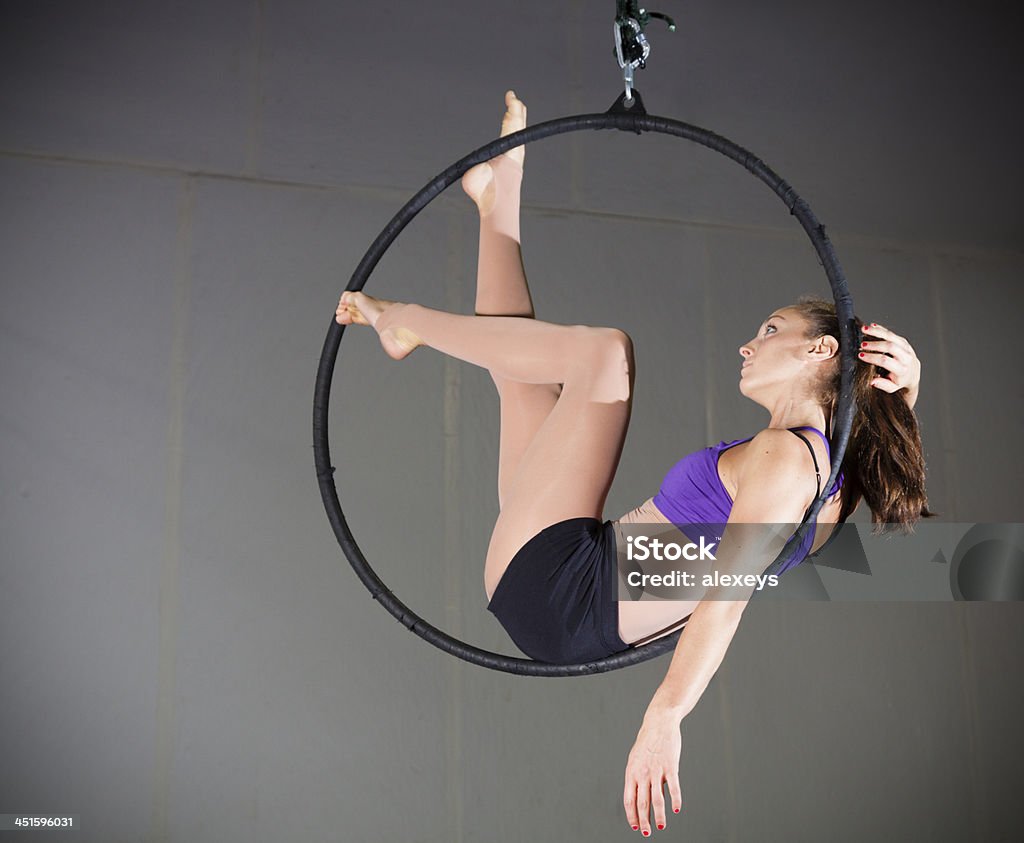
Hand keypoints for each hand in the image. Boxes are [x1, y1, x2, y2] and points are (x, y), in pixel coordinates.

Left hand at [623, 714, 682, 834]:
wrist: (659, 723)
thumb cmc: (647, 742)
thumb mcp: (636, 759)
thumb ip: (637, 777)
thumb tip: (642, 795)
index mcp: (632, 772)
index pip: (629, 799)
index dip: (631, 815)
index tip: (635, 826)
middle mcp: (642, 773)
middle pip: (642, 802)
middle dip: (644, 820)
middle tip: (646, 833)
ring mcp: (656, 770)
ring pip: (657, 799)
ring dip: (659, 816)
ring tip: (661, 827)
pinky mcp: (670, 766)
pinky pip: (673, 787)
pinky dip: (675, 800)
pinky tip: (676, 810)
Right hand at [859, 322, 920, 408]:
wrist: (912, 373)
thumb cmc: (899, 380)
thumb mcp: (892, 387)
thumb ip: (883, 385)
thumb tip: (873, 381)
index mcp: (902, 369)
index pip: (886, 361)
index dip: (872, 357)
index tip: (861, 355)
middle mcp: (906, 357)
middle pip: (890, 347)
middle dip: (874, 344)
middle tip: (862, 345)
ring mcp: (906, 348)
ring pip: (892, 336)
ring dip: (877, 332)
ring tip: (864, 329)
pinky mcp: (904, 342)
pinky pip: (892, 333)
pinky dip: (881, 329)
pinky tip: (872, 326)